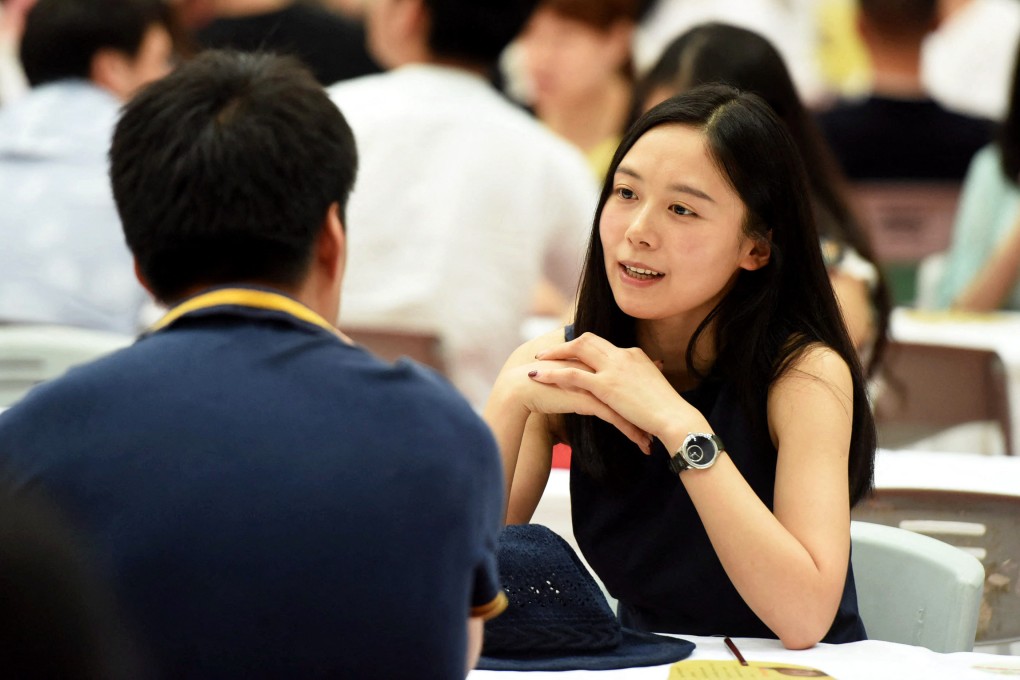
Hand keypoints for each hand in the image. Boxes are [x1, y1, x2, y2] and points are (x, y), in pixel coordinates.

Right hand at [501, 355, 652, 452]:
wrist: (521, 387)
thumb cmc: (541, 385)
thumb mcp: (567, 380)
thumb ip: (581, 382)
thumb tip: (590, 393)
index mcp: (596, 362)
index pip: (626, 374)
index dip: (642, 387)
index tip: (656, 400)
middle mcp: (600, 370)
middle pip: (633, 388)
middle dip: (648, 407)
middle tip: (659, 421)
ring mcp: (596, 384)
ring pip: (628, 405)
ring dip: (642, 424)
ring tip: (651, 439)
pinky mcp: (589, 399)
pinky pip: (617, 417)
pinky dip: (631, 431)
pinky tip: (641, 443)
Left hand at [529, 332, 707, 442]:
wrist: (675, 417)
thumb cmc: (668, 410)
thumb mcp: (653, 388)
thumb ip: (641, 381)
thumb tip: (634, 386)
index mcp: (634, 354)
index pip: (603, 343)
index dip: (583, 345)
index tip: (569, 349)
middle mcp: (622, 355)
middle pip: (587, 339)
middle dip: (565, 344)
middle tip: (547, 352)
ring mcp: (613, 368)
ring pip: (577, 350)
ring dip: (554, 354)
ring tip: (537, 362)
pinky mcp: (606, 385)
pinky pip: (572, 374)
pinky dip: (553, 373)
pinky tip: (539, 377)